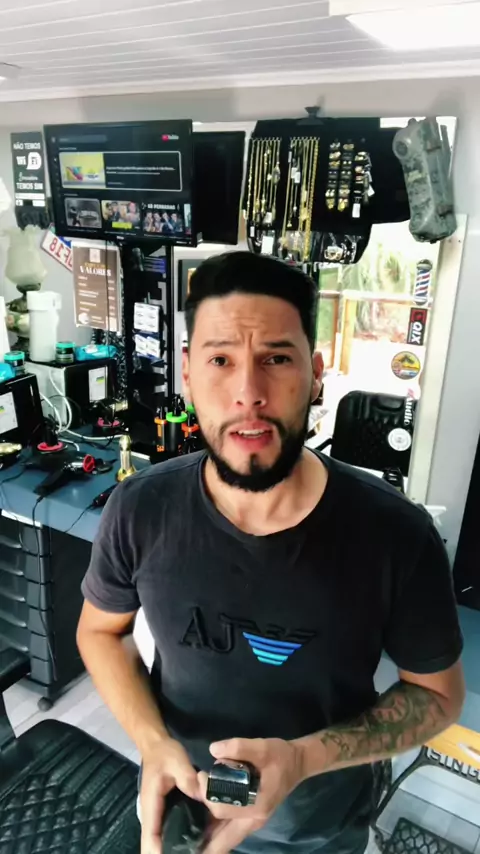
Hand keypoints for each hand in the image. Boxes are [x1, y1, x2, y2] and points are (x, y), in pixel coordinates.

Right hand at [140, 738, 200, 853]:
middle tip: (193, 853)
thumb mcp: (177, 761)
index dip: (159, 851)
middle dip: (169, 852)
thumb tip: (203, 797)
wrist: (156, 745)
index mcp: (151, 805)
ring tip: (196, 850)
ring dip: (172, 848)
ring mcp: (156, 815)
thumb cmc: (164, 753)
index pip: (150, 836)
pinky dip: (176, 839)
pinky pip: (166, 832)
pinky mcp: (163, 813)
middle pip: (153, 844)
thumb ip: (188, 779)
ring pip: (159, 840)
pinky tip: (194, 841)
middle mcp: (151, 815)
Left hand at [198, 737, 304, 853]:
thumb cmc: (281, 756)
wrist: (297, 763)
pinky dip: (217, 833)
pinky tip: (204, 828)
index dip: (206, 795)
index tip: (200, 776)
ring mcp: (254, 822)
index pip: (222, 809)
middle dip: (203, 829)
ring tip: (190, 836)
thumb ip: (238, 747)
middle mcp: (255, 820)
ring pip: (226, 840)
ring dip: (209, 838)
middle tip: (190, 807)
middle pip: (222, 836)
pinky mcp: (252, 819)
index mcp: (257, 806)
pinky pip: (230, 833)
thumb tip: (213, 750)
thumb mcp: (262, 747)